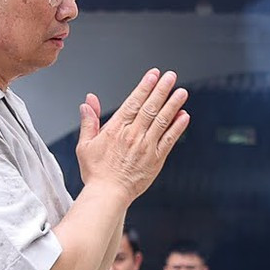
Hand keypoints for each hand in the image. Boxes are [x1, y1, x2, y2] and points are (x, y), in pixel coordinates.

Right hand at [75, 69, 189, 202]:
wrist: (108, 194)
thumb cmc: (96, 172)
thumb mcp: (85, 144)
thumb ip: (89, 121)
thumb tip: (88, 101)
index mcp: (117, 129)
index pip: (134, 102)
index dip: (145, 87)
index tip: (153, 75)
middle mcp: (134, 135)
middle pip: (151, 107)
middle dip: (162, 89)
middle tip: (171, 76)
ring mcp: (147, 147)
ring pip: (163, 121)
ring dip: (173, 104)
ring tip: (182, 92)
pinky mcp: (156, 159)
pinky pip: (169, 140)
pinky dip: (178, 127)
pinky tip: (184, 116)